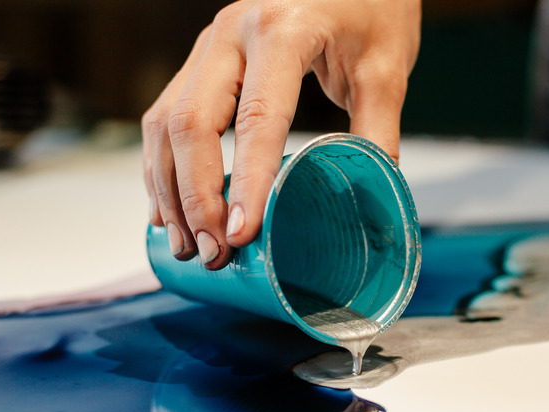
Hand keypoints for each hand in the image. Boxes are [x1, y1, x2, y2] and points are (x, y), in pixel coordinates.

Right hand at [142, 0, 420, 269]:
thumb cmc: (369, 6)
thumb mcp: (385, 68)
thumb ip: (376, 133)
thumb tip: (376, 200)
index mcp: (282, 30)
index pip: (257, 117)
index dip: (247, 182)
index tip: (242, 233)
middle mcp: (231, 33)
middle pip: (192, 123)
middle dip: (196, 195)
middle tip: (214, 251)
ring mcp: (208, 46)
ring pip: (165, 123)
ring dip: (170, 190)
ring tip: (189, 243)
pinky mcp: (199, 62)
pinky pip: (164, 118)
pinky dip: (163, 169)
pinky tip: (172, 209)